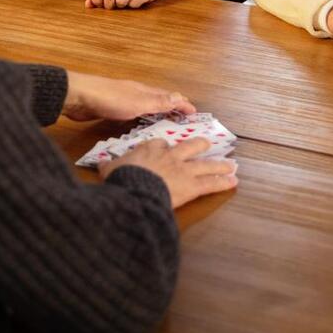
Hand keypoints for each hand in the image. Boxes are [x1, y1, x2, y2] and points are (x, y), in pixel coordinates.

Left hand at [62, 71, 196, 121]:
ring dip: (157, 113)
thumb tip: (181, 97)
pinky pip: (132, 114)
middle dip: (172, 108)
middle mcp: (136, 94)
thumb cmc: (109, 99)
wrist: (78, 97)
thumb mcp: (138, 103)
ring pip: (145, 107)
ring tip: (165, 123)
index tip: (194, 113)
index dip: (182, 104)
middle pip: (159, 100)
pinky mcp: (111, 109)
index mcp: (145, 91)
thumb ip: (159, 102)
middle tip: (183, 118)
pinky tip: (138, 127)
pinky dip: (141, 119)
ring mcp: (123, 101)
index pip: (169, 97)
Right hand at [99, 138, 238, 208]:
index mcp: (151, 149)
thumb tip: (100, 165)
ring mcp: (185, 169)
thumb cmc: (122, 178)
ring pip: (206, 163)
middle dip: (200, 145)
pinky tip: (233, 182)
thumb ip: (108, 166)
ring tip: (231, 164)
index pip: (160, 144)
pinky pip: (211, 183)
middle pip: (190, 146)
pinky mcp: (193, 185)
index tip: (166, 149)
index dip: (164, 147)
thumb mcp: (110, 169)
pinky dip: (223, 182)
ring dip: (219, 164)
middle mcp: (171, 155)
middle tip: (206, 144)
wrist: (136, 188)